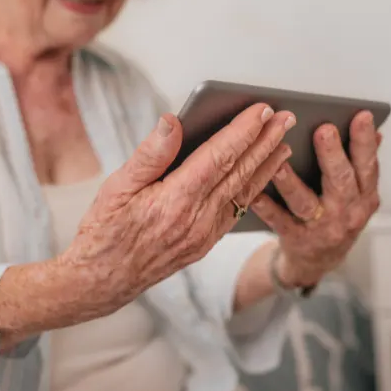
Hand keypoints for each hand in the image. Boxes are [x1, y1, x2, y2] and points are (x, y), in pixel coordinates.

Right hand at [60, 104, 295, 315]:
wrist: (103, 280)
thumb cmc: (105, 230)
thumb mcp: (117, 187)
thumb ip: (150, 155)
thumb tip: (174, 121)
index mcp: (175, 200)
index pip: (219, 157)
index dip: (243, 131)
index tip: (262, 110)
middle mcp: (196, 220)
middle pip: (239, 172)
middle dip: (266, 142)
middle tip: (287, 117)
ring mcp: (203, 235)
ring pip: (243, 193)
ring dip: (267, 165)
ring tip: (285, 143)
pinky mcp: (204, 245)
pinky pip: (235, 212)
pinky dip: (252, 190)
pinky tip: (260, 177)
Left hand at [250, 110, 382, 287]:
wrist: (316, 263)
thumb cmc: (336, 219)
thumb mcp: (358, 196)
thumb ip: (363, 167)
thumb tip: (376, 133)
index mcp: (364, 197)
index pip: (368, 166)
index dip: (365, 142)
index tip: (361, 116)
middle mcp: (346, 213)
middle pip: (341, 182)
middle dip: (333, 155)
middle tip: (324, 130)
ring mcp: (321, 228)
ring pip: (305, 203)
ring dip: (292, 182)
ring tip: (280, 162)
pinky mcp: (295, 239)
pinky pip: (279, 221)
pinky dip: (267, 208)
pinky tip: (255, 194)